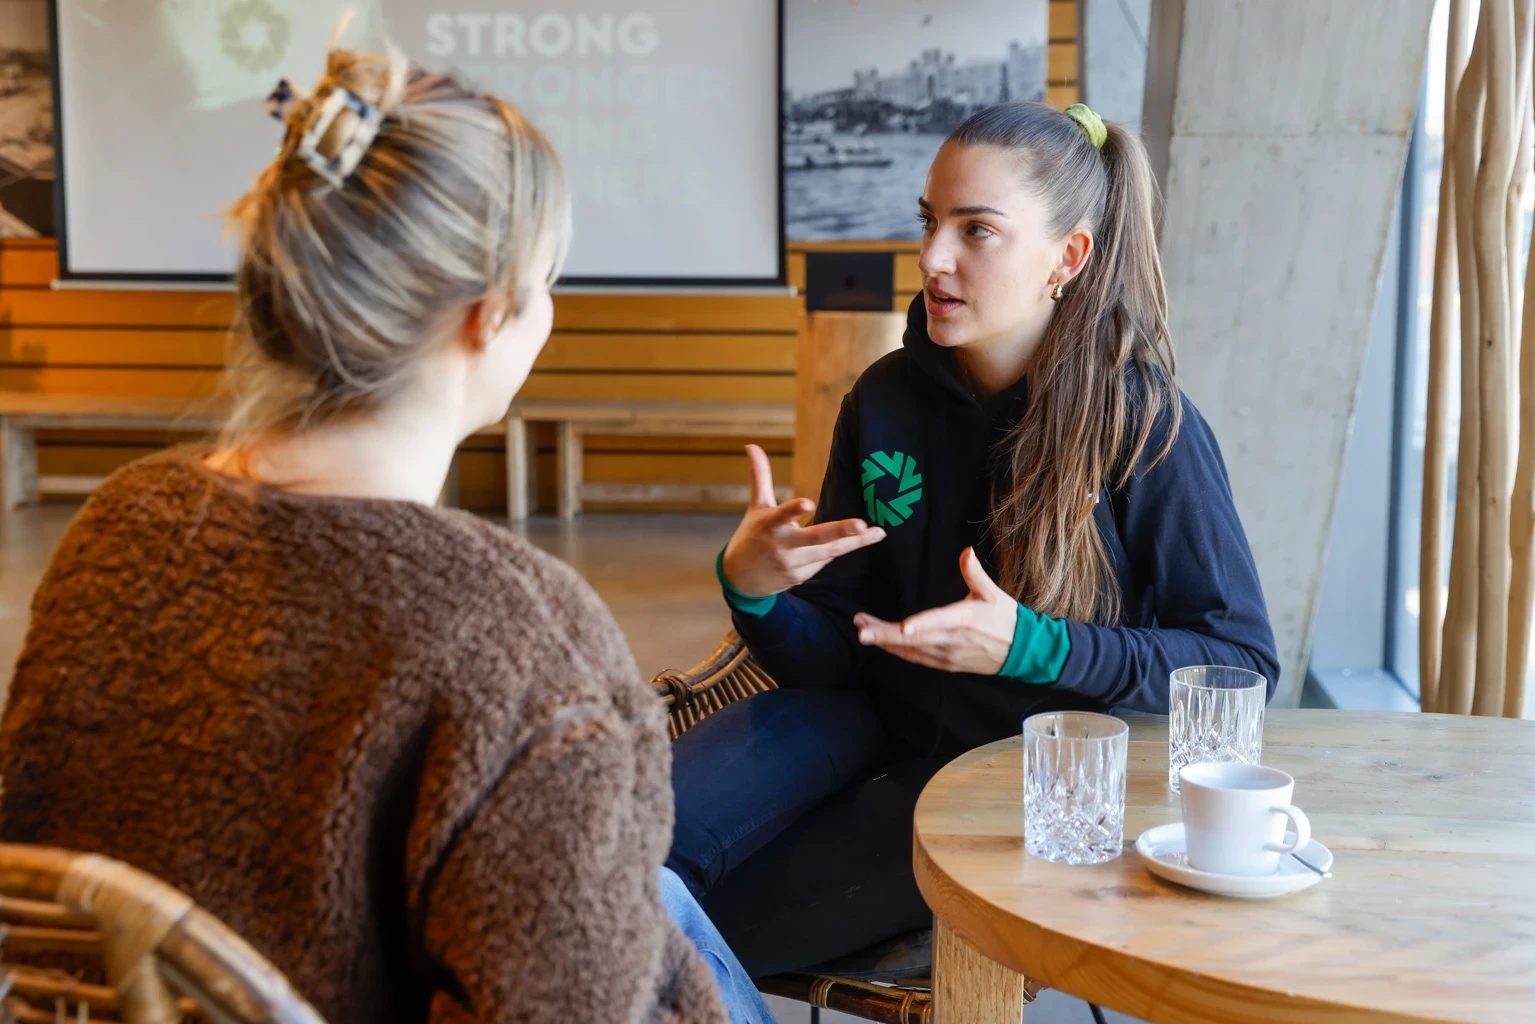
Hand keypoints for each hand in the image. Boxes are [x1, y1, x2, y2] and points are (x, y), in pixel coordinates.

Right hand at [720, 445, 886, 597]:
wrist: (740, 579)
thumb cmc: (752, 535)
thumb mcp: (757, 506)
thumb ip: (760, 476)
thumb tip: (751, 444)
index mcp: (769, 525)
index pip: (781, 515)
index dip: (794, 510)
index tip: (808, 503)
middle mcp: (782, 546)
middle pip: (814, 538)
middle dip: (838, 532)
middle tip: (861, 524)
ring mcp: (792, 564)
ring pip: (828, 552)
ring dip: (854, 543)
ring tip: (877, 533)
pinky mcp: (800, 577)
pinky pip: (825, 560)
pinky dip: (839, 549)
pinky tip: (856, 541)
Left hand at [855, 547, 1017, 674]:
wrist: (1022, 651)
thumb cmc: (1006, 618)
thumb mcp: (993, 593)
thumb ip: (974, 573)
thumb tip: (966, 551)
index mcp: (964, 619)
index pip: (939, 622)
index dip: (920, 625)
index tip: (902, 627)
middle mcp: (953, 640)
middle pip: (915, 639)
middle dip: (885, 634)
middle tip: (860, 627)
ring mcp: (948, 655)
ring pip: (911, 651)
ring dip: (885, 642)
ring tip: (862, 631)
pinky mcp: (946, 664)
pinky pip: (917, 659)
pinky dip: (898, 652)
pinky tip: (881, 643)